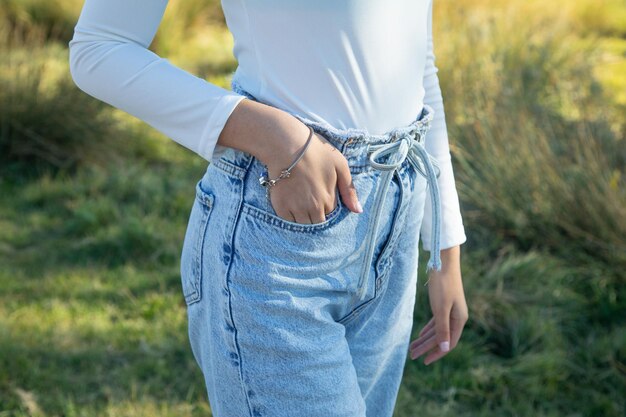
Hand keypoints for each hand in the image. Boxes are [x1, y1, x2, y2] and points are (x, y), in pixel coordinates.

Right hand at [216, 98, 362, 223]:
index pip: (330, 215)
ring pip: (303, 224)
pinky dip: (290, 217)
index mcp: (328, 200)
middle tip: (310, 199)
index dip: (327, 205)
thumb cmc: (315, 152)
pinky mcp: (280, 207)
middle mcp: (313, 209)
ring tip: (301, 202)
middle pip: (317, 223)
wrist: (287, 145)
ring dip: (304, 217)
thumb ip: (349, 190)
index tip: (321, 195)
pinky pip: (288, 221)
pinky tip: (291, 203)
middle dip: (317, 215)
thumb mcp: (340, 166)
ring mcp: (296, 209)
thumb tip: (358, 211)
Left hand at [409, 246, 467, 364]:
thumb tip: (444, 349)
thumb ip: (442, 329)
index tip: (424, 361)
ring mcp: (451, 311)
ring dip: (425, 339)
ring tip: (412, 347)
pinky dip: (428, 329)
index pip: (448, 343)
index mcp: (459, 320)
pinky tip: (420, 335)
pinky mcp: (444, 304)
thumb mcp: (441, 309)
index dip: (436, 353)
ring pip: (437, 330)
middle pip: (440, 338)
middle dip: (426, 347)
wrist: (444, 263)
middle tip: (412, 355)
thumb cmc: (443, 285)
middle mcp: (457, 317)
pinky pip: (436, 322)